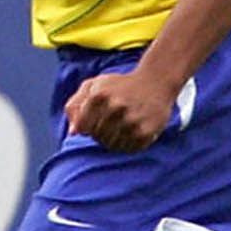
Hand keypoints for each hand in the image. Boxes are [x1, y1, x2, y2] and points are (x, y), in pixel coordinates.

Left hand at [64, 69, 178, 152]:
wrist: (156, 81)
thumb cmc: (120, 86)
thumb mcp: (94, 86)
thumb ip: (74, 105)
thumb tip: (73, 132)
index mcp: (99, 95)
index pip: (83, 128)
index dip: (88, 126)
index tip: (98, 118)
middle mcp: (115, 107)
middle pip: (97, 137)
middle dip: (102, 132)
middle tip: (115, 119)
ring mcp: (131, 120)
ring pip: (112, 146)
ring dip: (115, 139)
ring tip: (124, 124)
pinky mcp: (146, 132)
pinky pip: (129, 149)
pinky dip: (130, 143)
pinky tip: (135, 129)